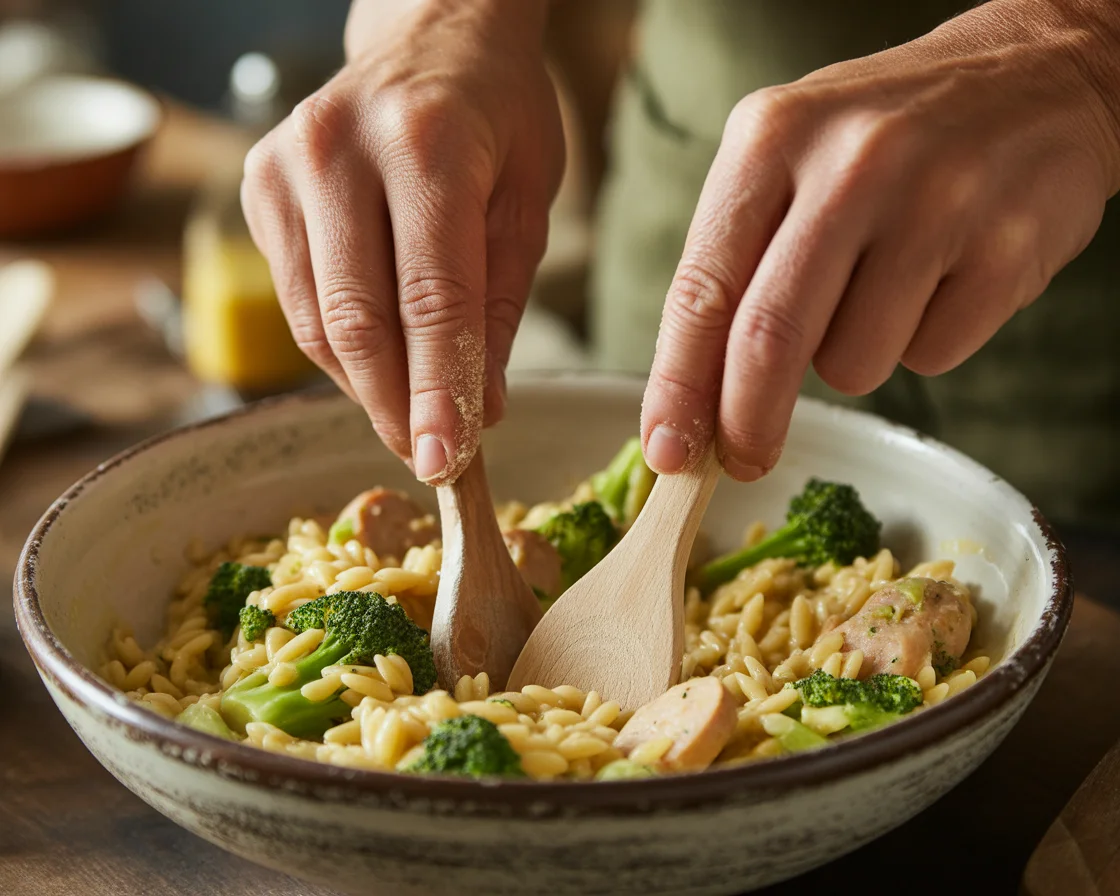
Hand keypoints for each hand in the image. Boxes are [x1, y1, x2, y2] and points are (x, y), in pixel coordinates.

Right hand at [241, 0, 562, 483]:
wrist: (427, 43)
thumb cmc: (494, 120)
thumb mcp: (526, 203)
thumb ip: (501, 306)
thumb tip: (479, 408)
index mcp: (426, 144)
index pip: (433, 297)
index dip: (438, 391)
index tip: (450, 460)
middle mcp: (338, 149)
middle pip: (358, 318)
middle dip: (395, 406)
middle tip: (430, 459)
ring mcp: (285, 166)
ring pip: (316, 321)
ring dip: (365, 388)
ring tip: (410, 420)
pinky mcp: (258, 189)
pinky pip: (296, 301)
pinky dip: (339, 350)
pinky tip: (379, 365)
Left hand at [641, 0, 1119, 478]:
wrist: (1039, 76)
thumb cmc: (886, 136)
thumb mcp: (789, 157)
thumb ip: (735, 262)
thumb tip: (691, 401)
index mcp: (772, 137)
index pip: (701, 289)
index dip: (677, 386)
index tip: (667, 451)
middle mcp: (850, 164)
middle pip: (767, 340)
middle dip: (745, 422)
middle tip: (743, 460)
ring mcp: (936, 202)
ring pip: (853, 364)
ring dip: (853, 359)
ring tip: (886, 285)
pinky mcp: (1009, 247)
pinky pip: (932, 356)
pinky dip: (924, 343)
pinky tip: (944, 278)